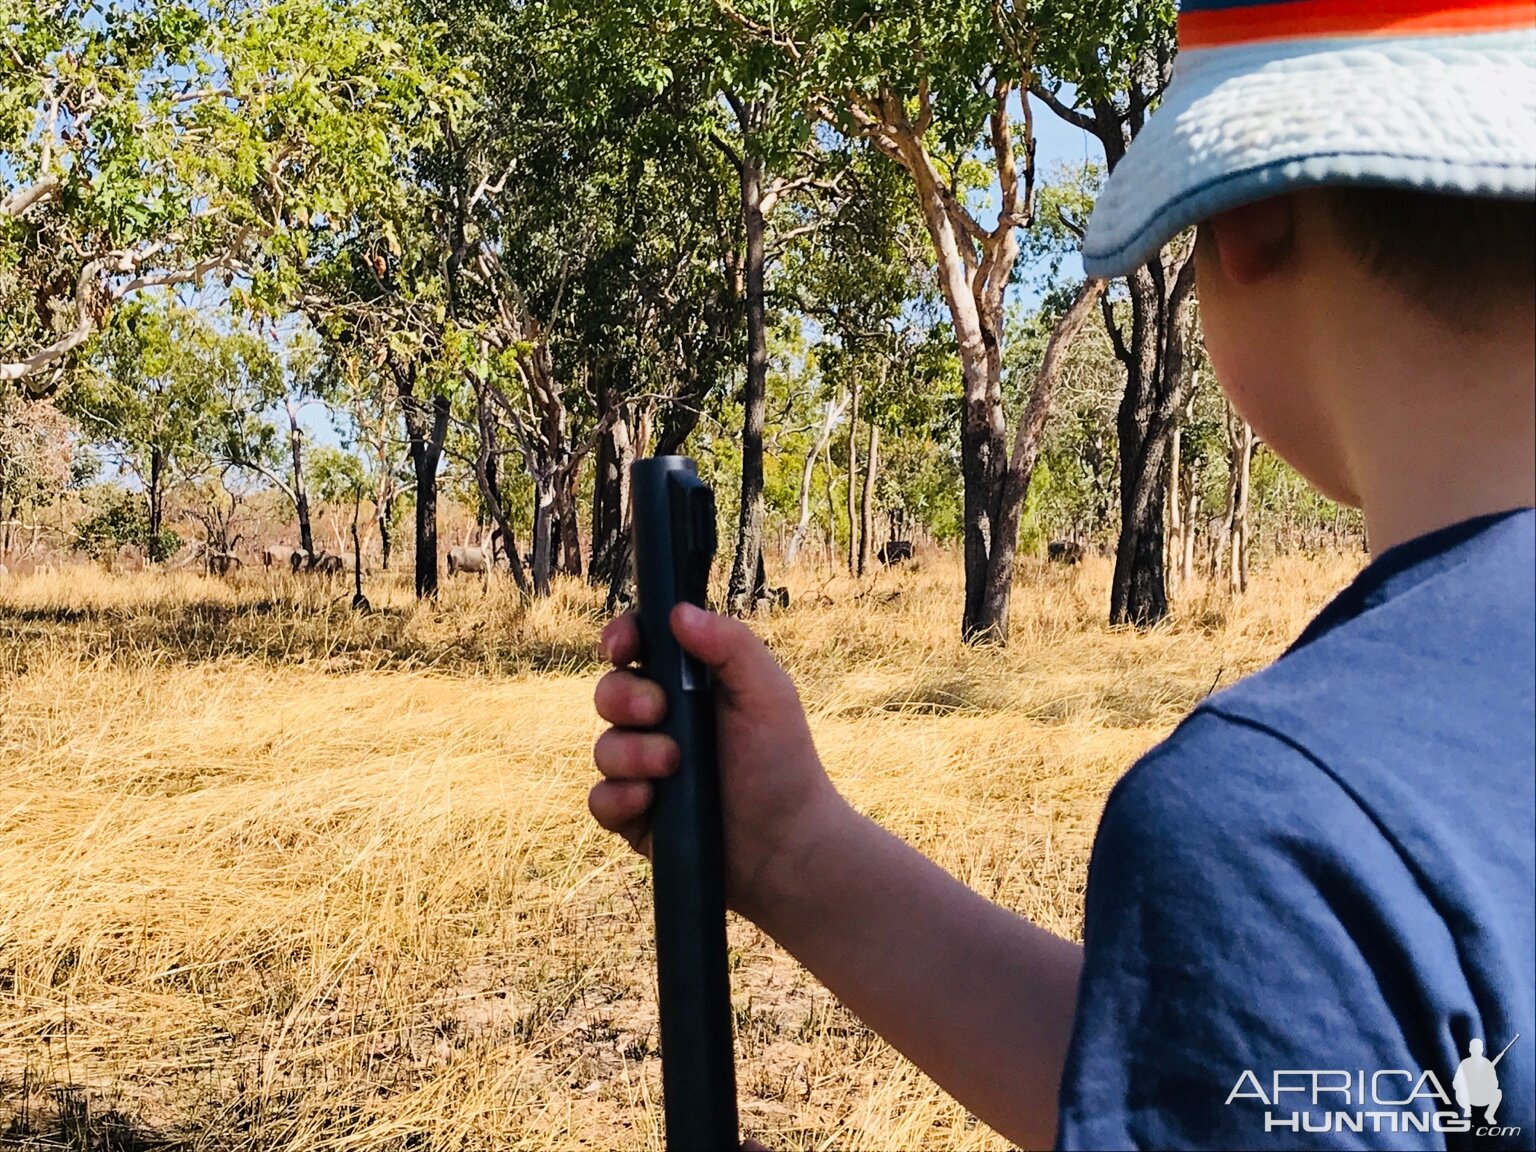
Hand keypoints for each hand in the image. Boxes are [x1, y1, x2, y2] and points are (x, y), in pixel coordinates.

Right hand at [589, 603, 844, 919]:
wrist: (786, 847)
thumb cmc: (783, 764)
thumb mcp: (768, 693)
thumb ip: (731, 644)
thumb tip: (677, 612)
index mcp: (690, 684)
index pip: (638, 647)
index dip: (621, 639)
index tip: (624, 647)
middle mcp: (660, 722)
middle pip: (609, 691)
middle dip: (625, 697)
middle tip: (659, 712)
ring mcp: (643, 769)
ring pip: (603, 746)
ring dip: (632, 753)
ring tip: (671, 766)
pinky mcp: (634, 814)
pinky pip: (600, 798)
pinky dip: (620, 797)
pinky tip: (650, 801)